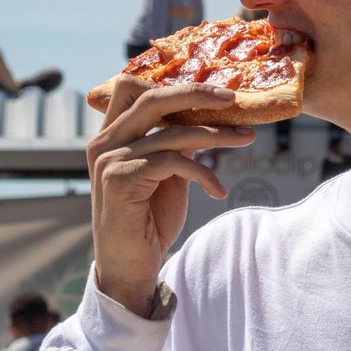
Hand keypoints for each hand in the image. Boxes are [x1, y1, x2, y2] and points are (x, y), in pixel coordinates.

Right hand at [87, 79, 257, 317]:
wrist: (131, 268)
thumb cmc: (149, 220)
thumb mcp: (167, 173)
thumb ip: (176, 142)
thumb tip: (208, 114)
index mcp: (112, 134)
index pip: (131, 86)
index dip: (170, 82)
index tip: (209, 88)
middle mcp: (104, 141)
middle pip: (152, 97)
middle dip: (196, 93)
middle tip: (232, 98)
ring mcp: (110, 160)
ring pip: (172, 131)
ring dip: (216, 135)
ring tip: (246, 139)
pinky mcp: (120, 179)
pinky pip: (173, 162)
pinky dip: (203, 173)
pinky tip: (218, 190)